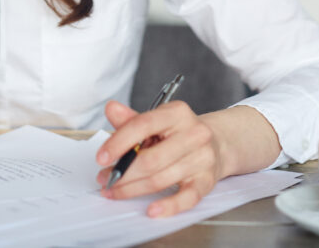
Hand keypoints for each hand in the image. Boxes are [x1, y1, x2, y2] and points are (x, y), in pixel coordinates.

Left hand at [95, 100, 222, 217]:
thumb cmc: (179, 132)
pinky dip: (168, 206)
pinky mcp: (207, 180)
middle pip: (150, 159)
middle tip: (105, 179)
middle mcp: (194, 134)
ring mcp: (202, 158)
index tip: (101, 158)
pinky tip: (152, 210)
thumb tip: (111, 109)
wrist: (217, 142)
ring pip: (160, 179)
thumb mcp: (157, 121)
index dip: (118, 143)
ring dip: (132, 189)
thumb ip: (132, 119)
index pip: (143, 125)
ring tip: (115, 191)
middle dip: (122, 173)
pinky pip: (187, 198)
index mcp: (177, 113)